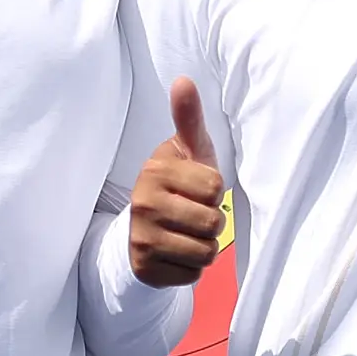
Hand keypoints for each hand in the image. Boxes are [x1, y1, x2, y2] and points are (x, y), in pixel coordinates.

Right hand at [128, 78, 227, 287]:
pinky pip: (192, 275)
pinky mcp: (144, 269)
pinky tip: (176, 253)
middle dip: (212, 221)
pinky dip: (191, 267)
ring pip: (205, 252)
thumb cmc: (178, 184)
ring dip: (204, 246)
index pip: (215, 188)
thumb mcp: (187, 151)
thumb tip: (183, 80)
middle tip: (193, 215)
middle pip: (213, 223)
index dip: (214, 192)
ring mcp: (141, 239)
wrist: (143, 229)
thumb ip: (188, 119)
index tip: (196, 190)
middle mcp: (143, 204)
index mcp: (155, 171)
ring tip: (187, 234)